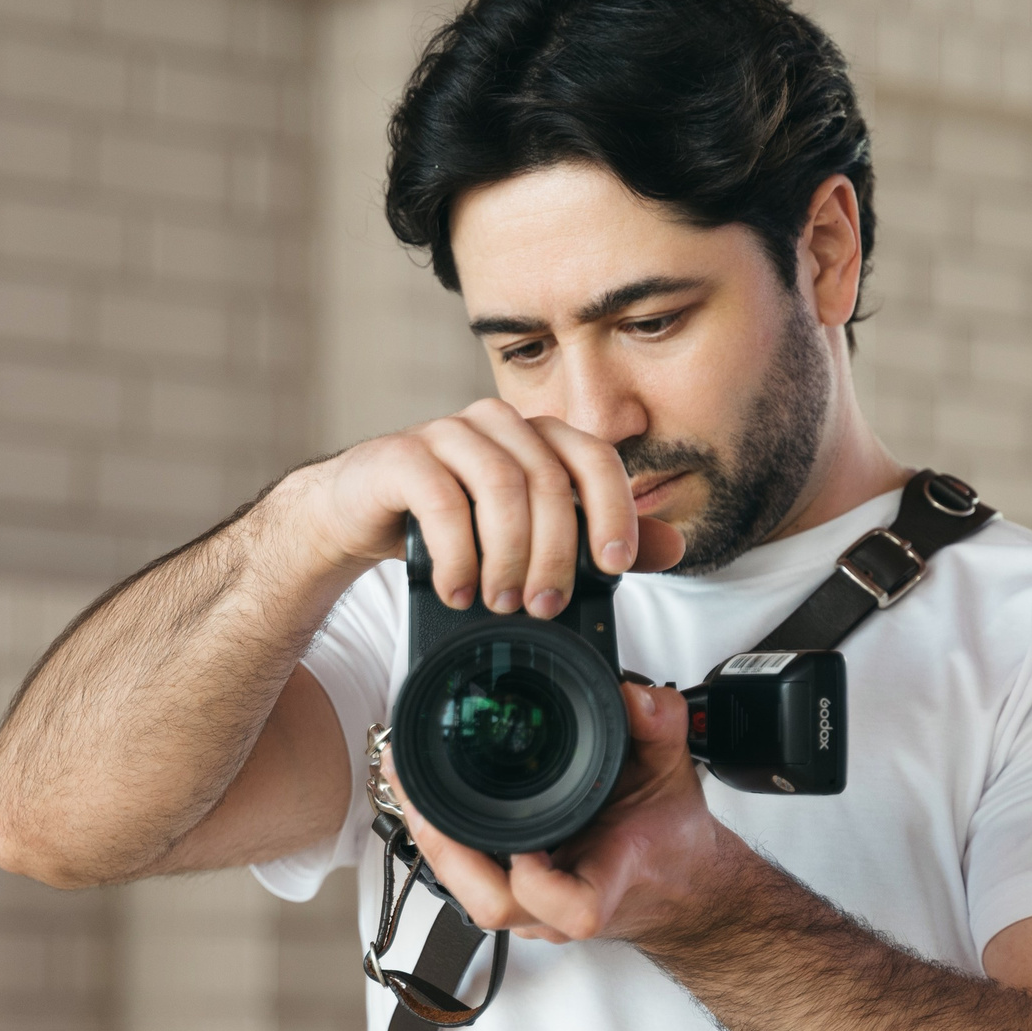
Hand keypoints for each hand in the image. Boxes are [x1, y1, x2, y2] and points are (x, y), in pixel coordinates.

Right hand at [281, 399, 684, 617]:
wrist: (359, 513)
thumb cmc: (447, 521)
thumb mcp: (527, 534)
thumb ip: (594, 537)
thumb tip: (671, 549)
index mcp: (537, 437)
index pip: (594, 459)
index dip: (613, 511)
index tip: (615, 566)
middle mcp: (498, 425)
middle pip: (548, 480)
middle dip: (555, 553)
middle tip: (545, 605)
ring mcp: (447, 433)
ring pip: (501, 485)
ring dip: (507, 555)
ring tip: (500, 601)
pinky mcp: (401, 454)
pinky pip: (441, 498)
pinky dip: (457, 554)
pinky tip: (457, 589)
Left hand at [385, 682, 757, 947]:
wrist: (679, 885)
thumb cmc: (671, 840)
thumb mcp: (674, 773)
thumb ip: (662, 727)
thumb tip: (634, 697)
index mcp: (608, 878)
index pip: (572, 909)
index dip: (539, 884)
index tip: (526, 843)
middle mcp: (563, 908)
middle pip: (495, 907)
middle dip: (449, 852)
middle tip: (422, 796)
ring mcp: (538, 913)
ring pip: (474, 899)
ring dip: (437, 847)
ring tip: (409, 789)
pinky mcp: (520, 904)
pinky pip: (472, 885)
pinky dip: (446, 847)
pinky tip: (427, 808)